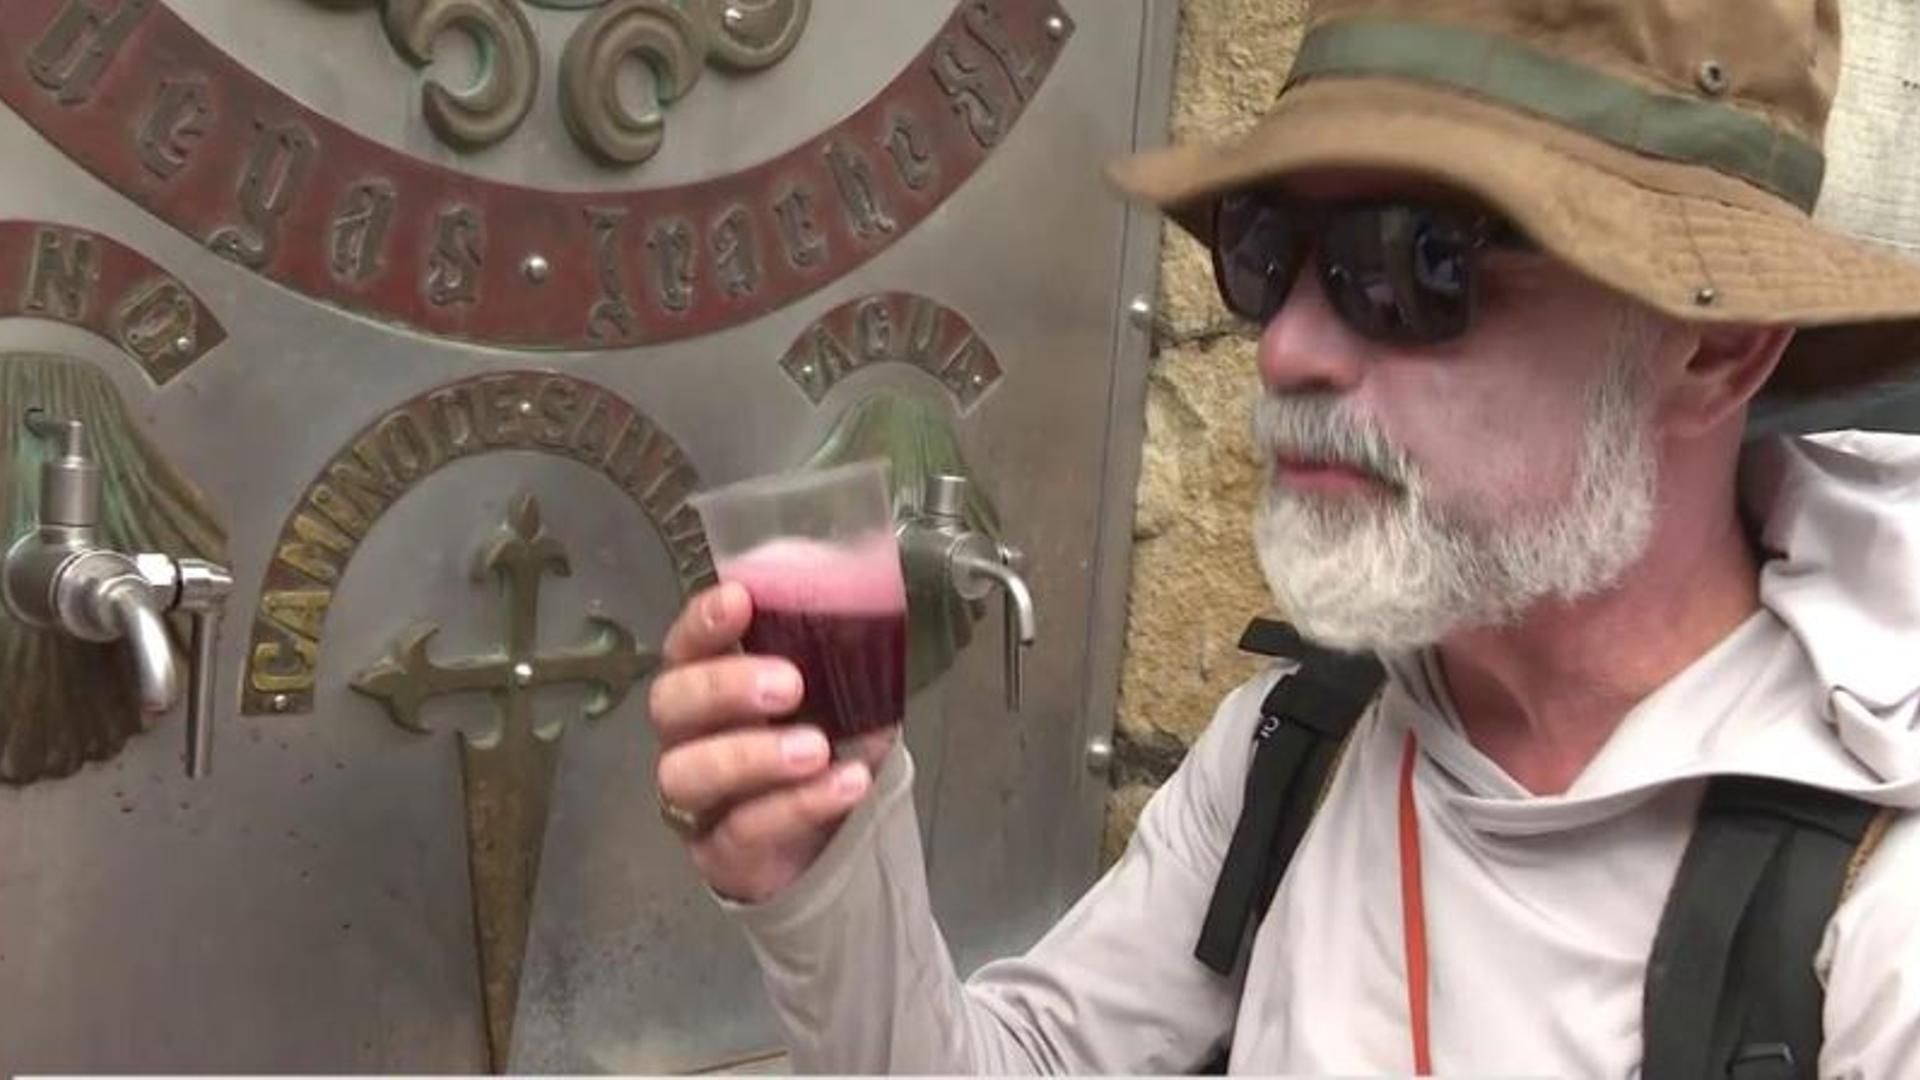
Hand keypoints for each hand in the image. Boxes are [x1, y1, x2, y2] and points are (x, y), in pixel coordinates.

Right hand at [648, 582, 895, 901]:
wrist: (830, 841)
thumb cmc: (820, 749)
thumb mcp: (837, 697)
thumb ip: (839, 658)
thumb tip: (873, 602)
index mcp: (707, 686)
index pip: (684, 645)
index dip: (703, 622)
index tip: (740, 601)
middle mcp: (686, 738)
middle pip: (670, 704)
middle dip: (723, 688)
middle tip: (788, 685)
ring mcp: (695, 800)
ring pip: (686, 774)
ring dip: (751, 756)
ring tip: (815, 748)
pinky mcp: (719, 853)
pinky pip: (742, 830)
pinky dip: (797, 805)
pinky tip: (845, 784)